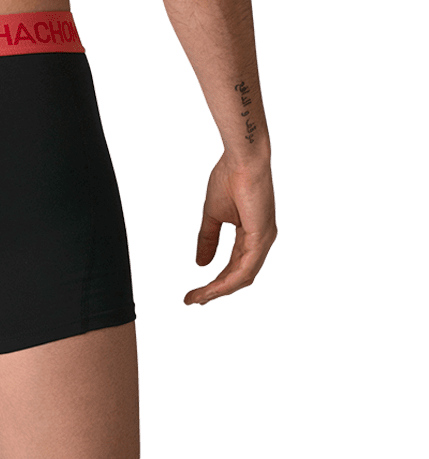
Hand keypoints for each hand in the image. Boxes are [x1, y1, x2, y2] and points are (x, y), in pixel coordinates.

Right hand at [183, 152, 276, 305]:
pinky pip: (244, 269)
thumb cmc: (229, 177)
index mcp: (252, 235)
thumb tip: (200, 263)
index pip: (235, 267)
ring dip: (218, 290)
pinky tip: (211, 288)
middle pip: (239, 278)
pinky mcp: (261, 238)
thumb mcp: (213, 214)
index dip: (215, 281)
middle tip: (193, 300)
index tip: (193, 291)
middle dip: (216, 291)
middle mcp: (262, 242)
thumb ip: (208, 238)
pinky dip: (226, 282)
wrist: (241, 158)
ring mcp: (264, 241)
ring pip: (242, 278)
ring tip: (197, 298)